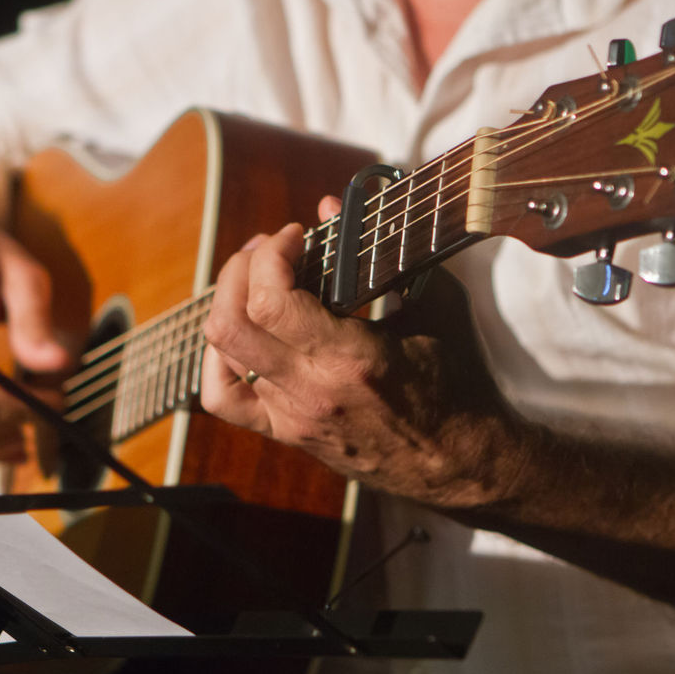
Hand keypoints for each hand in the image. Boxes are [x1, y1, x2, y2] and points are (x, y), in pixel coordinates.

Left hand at [200, 200, 529, 507]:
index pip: (272, 300)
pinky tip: (243, 333)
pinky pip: (223, 396)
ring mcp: (290, 415)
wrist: (455, 467)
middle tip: (273, 248)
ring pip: (220, 351)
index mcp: (350, 360)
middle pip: (231, 321)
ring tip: (258, 279)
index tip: (296, 234)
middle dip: (242, 268)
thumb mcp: (436, 311)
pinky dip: (219, 356)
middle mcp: (309, 390)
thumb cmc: (455, 389)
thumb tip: (330, 206)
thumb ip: (385, 256)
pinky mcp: (284, 431)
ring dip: (230, 301)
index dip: (272, 253)